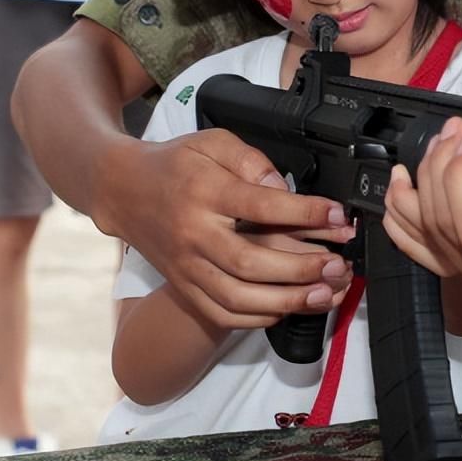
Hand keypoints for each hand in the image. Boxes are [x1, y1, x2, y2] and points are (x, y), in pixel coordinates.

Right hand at [95, 128, 355, 328]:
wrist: (123, 191)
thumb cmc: (176, 165)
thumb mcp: (213, 143)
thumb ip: (252, 161)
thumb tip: (285, 189)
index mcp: (204, 192)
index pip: (260, 206)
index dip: (304, 212)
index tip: (338, 214)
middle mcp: (193, 235)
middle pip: (250, 262)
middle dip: (301, 268)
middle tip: (337, 266)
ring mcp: (186, 267)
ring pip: (237, 298)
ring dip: (286, 301)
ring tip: (324, 294)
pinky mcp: (184, 287)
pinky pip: (223, 314)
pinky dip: (259, 317)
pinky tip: (289, 306)